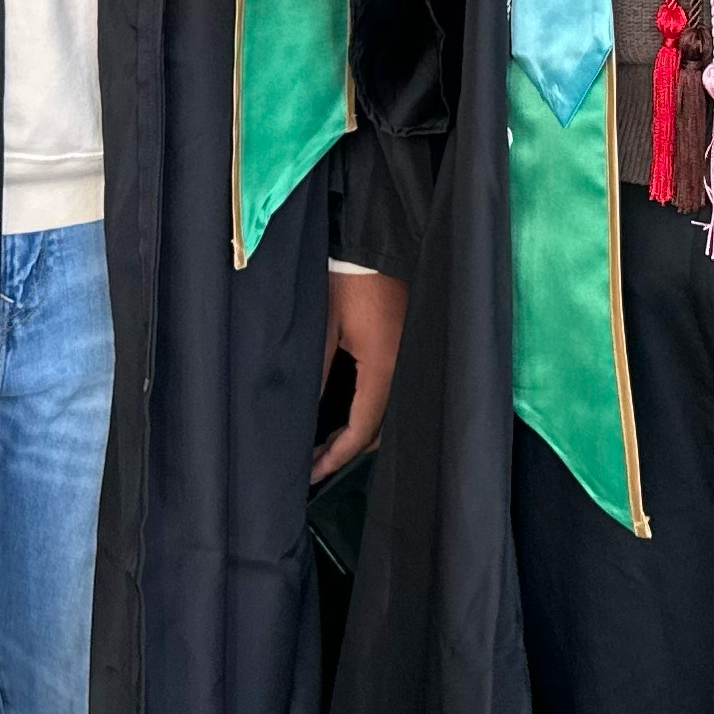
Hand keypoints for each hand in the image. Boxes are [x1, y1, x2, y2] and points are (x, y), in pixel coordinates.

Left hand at [313, 267, 406, 482]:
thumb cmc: (349, 279)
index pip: (363, 428)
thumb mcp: (325, 326)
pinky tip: (346, 412)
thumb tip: (305, 413)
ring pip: (386, 411)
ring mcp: (408, 357)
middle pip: (379, 427)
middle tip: (314, 463)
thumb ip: (318, 373)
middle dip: (346, 449)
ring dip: (357, 430)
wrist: (377, 242)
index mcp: (384, 367)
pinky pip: (389, 391)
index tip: (313, 472)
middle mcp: (403, 368)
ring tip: (326, 443)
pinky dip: (366, 409)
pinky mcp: (406, 345)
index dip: (337, 455)